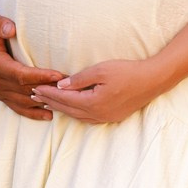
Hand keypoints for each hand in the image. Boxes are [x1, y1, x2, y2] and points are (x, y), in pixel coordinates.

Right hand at [0, 10, 65, 118]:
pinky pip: (18, 107)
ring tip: (65, 101)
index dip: (40, 76)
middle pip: (26, 91)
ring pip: (24, 102)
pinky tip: (49, 115)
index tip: (58, 75)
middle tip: (70, 88)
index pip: (20, 75)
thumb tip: (11, 28)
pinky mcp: (2, 94)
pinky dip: (33, 113)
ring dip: (44, 103)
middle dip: (48, 90)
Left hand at [30, 58, 163, 124]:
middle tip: (34, 96)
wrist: (153, 80)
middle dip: (50, 102)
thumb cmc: (128, 72)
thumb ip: (79, 79)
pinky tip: (71, 108)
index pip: (64, 99)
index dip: (48, 94)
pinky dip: (75, 112)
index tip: (35, 88)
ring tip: (48, 102)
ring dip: (61, 108)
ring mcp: (105, 117)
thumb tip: (61, 86)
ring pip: (77, 116)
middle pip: (68, 110)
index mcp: (93, 103)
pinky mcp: (112, 116)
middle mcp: (97, 114)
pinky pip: (87, 118)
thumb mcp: (101, 70)